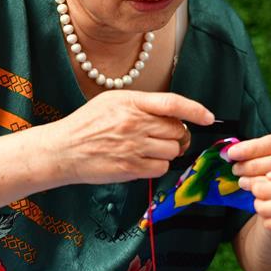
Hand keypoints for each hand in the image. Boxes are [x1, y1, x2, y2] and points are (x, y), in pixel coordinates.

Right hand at [46, 90, 212, 184]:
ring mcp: (133, 147)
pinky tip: (143, 161)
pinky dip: (158, 166)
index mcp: (132, 102)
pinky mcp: (130, 168)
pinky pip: (161, 168)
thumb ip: (142, 104)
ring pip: (172, 150)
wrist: (62, 150)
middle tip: (168, 138)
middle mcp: (135, 123)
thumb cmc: (88, 124)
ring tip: (150, 149)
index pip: (173, 103)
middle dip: (178, 135)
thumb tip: (173, 113)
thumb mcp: (113, 101)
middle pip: (177, 130)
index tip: (208, 117)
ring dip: (168, 152)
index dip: (195, 110)